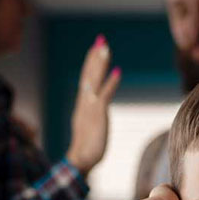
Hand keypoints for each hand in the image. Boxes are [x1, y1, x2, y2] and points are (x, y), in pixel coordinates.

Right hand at [66, 35, 120, 175]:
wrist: (80, 160)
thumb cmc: (86, 147)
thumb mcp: (88, 126)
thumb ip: (91, 115)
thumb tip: (95, 110)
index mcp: (82, 104)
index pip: (86, 78)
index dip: (90, 62)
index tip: (95, 48)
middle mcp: (84, 102)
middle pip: (88, 74)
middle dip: (95, 56)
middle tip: (101, 39)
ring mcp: (90, 107)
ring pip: (94, 80)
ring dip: (100, 63)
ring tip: (106, 47)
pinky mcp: (98, 115)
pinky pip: (104, 95)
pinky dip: (111, 82)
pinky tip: (118, 70)